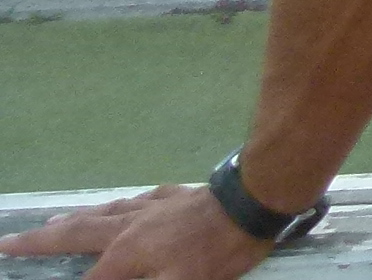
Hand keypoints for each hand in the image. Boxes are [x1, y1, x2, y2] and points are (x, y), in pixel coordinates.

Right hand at [0, 184, 271, 279]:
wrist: (254, 200)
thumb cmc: (219, 250)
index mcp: (126, 252)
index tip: (33, 268)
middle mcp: (129, 226)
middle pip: (76, 234)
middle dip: (40, 241)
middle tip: (8, 243)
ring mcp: (151, 206)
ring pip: (102, 213)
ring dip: (73, 221)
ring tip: (51, 223)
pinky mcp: (174, 195)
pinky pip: (134, 201)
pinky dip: (116, 207)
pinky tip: (119, 207)